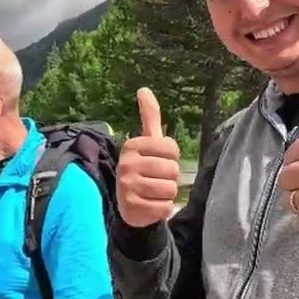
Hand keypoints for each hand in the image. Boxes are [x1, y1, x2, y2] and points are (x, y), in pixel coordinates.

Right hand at [116, 87, 181, 227]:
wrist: (128, 204)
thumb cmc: (144, 168)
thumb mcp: (147, 142)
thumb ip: (149, 117)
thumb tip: (144, 89)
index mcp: (132, 145)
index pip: (172, 149)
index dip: (172, 158)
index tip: (158, 161)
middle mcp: (126, 164)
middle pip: (172, 170)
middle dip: (170, 178)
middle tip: (156, 179)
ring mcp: (127, 186)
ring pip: (170, 189)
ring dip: (167, 194)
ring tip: (154, 193)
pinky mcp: (132, 207)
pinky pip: (164, 207)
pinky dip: (162, 209)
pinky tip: (151, 205)